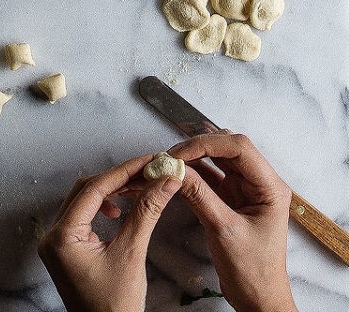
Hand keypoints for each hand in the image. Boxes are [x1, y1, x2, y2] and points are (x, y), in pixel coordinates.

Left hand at [37, 154, 181, 311]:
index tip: (147, 161)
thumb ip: (147, 212)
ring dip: (110, 191)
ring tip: (137, 189)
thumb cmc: (116, 306)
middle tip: (147, 171)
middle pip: (84, 190)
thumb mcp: (132, 254)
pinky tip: (119, 211)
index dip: (123, 172)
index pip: (92, 190)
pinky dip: (102, 206)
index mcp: (62, 237)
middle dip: (117, 179)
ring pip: (83, 200)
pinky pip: (82, 215)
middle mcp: (53, 236)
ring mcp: (57, 242)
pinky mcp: (66, 247)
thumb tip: (166, 182)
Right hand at [169, 133, 296, 311]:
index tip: (180, 153)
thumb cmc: (253, 270)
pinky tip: (176, 176)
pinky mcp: (229, 198)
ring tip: (169, 164)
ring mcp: (243, 190)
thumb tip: (176, 171)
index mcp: (269, 187)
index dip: (207, 144)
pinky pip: (208, 177)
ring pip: (216, 160)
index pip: (239, 148)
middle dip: (197, 147)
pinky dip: (191, 174)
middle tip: (171, 157)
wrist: (257, 297)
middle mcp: (258, 183)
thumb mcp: (223, 230)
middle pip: (227, 148)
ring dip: (192, 159)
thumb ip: (199, 196)